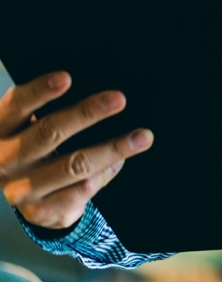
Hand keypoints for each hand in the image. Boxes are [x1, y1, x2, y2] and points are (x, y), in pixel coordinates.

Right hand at [0, 72, 152, 229]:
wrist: (20, 190)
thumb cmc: (33, 143)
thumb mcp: (29, 123)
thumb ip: (54, 107)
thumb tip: (104, 95)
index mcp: (1, 128)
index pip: (17, 105)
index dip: (40, 91)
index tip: (66, 77)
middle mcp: (5, 158)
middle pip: (48, 133)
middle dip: (86, 114)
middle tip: (119, 99)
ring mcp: (20, 188)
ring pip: (72, 165)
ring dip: (111, 150)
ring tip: (141, 137)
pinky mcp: (39, 211)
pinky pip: (77, 194)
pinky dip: (102, 177)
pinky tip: (118, 163)